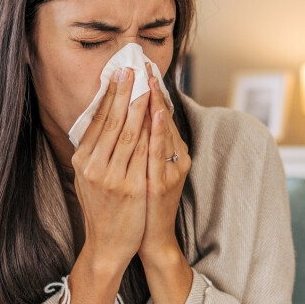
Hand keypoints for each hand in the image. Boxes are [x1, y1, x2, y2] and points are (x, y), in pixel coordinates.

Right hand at [71, 67, 151, 275]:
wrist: (107, 245)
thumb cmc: (100, 210)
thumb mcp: (87, 179)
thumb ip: (92, 152)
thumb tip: (98, 121)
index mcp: (82, 161)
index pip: (97, 120)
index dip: (108, 95)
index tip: (117, 74)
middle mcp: (94, 167)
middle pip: (112, 121)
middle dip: (124, 92)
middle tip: (132, 68)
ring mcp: (113, 177)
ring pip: (129, 132)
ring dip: (139, 104)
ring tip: (147, 83)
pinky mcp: (132, 188)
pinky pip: (144, 153)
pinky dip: (151, 130)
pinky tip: (157, 113)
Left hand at [139, 66, 190, 268]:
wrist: (147, 240)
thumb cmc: (142, 205)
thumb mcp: (143, 170)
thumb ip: (141, 146)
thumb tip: (128, 119)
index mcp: (171, 153)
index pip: (161, 116)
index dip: (153, 91)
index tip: (143, 67)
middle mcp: (176, 158)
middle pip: (164, 118)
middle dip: (154, 89)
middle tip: (145, 63)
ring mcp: (172, 170)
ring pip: (164, 131)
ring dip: (157, 103)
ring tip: (151, 80)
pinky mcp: (164, 183)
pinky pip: (159, 152)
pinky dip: (159, 130)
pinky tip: (156, 112)